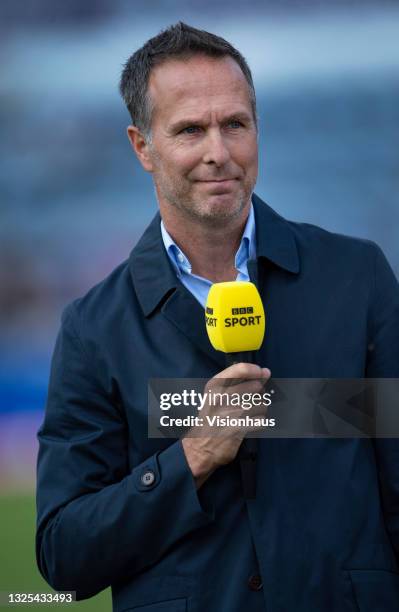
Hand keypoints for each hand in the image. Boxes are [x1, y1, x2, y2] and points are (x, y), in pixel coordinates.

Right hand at [181, 363, 270, 487]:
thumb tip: (265, 372)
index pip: (239, 370)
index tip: (261, 373)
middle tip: (251, 400)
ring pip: (260, 404)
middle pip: (255, 386)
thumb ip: (242, 382)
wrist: (200, 447)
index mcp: (214, 385)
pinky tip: (250, 424)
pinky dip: (259, 422)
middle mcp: (220, 397)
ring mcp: (228, 412)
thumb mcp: (218, 395)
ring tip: (250, 414)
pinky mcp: (236, 429)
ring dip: (260, 409)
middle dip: (259, 393)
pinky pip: (260, 420)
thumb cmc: (212, 417)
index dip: (255, 370)